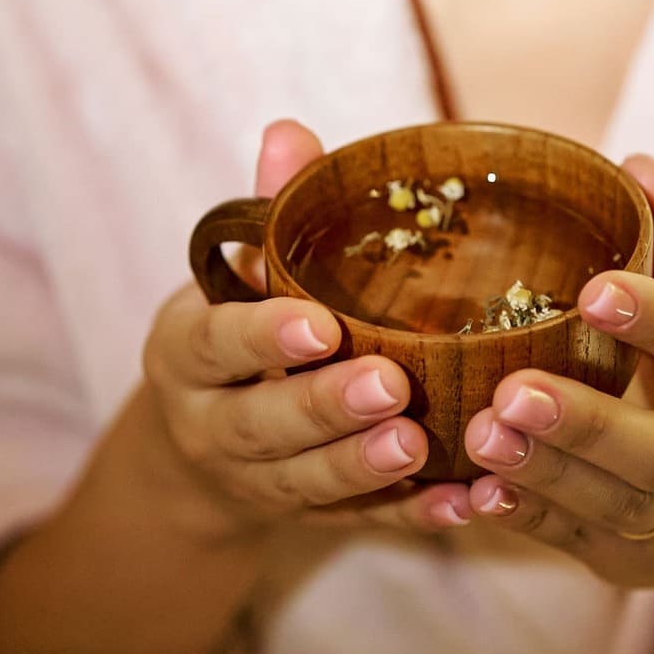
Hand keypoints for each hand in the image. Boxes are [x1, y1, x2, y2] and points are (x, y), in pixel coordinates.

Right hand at [139, 120, 474, 542]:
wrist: (206, 444)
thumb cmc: (239, 330)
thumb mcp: (238, 273)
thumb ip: (269, 211)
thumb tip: (291, 131)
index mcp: (188, 355)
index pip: (215, 345)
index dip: (263, 336)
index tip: (318, 324)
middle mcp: (212, 426)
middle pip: (262, 426)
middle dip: (324, 409)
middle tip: (389, 386)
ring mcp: (259, 482)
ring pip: (307, 485)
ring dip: (364, 468)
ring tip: (420, 446)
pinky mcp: (310, 520)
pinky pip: (361, 522)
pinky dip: (413, 517)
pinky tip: (465, 504)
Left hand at [462, 156, 653, 610]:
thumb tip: (633, 162)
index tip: (598, 288)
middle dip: (588, 424)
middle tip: (514, 389)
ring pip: (615, 507)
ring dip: (544, 473)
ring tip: (480, 434)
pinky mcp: (635, 567)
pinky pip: (574, 543)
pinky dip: (523, 518)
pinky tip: (473, 491)